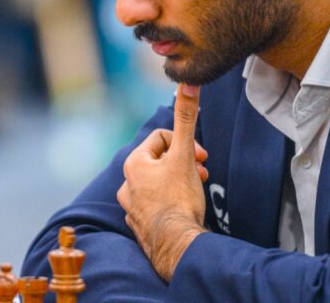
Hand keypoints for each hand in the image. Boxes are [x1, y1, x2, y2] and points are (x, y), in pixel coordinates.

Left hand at [117, 83, 207, 281]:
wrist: (177, 245)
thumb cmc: (179, 198)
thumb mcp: (185, 155)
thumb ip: (186, 120)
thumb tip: (188, 84)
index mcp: (134, 163)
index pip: (162, 139)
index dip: (186, 145)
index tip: (202, 158)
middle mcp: (126, 183)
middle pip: (160, 162)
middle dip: (183, 164)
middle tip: (201, 174)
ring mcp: (131, 207)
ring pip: (157, 185)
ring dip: (177, 183)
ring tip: (193, 194)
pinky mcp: (139, 226)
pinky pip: (155, 207)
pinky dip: (169, 204)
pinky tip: (181, 211)